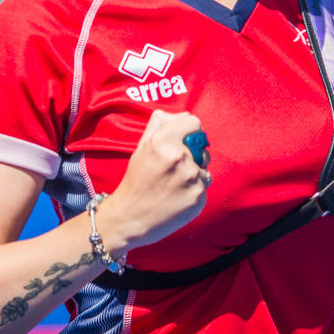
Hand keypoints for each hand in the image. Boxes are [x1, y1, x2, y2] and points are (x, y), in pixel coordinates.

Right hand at [100, 111, 211, 253]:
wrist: (129, 218)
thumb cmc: (135, 180)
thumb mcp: (142, 147)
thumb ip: (161, 124)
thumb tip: (185, 115)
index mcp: (164, 141)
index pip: (194, 123)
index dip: (190, 131)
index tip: (185, 141)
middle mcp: (180, 158)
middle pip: (201, 149)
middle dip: (192, 156)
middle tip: (172, 170)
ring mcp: (191, 179)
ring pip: (204, 170)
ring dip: (193, 176)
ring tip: (173, 186)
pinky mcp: (199, 198)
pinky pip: (203, 188)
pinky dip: (193, 192)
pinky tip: (176, 198)